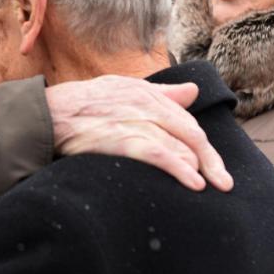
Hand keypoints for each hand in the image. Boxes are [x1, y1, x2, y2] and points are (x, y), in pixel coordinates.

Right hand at [45, 76, 232, 192]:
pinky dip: (180, 169)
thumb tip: (192, 92)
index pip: (187, 121)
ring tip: (210, 186)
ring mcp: (136, 122)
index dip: (204, 144)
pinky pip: (160, 155)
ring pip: (180, 146)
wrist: (50, 113)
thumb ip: (161, 92)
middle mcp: (147, 105)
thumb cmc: (84, 102)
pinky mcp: (123, 139)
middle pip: (191, 134)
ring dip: (199, 168)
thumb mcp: (123, 88)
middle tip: (224, 182)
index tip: (214, 164)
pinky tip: (193, 183)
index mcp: (149, 94)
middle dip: (211, 160)